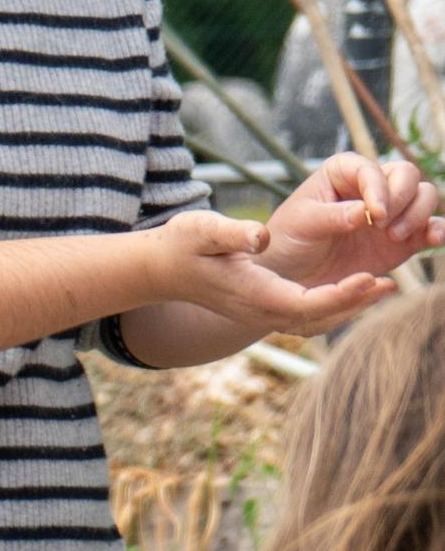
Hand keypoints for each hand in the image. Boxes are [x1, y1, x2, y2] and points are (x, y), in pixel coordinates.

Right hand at [149, 209, 391, 337]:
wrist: (160, 269)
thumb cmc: (181, 245)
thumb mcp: (201, 230)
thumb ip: (232, 233)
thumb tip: (262, 237)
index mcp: (252, 294)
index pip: (305, 303)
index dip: (341, 295)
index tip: (369, 276)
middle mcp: (259, 312)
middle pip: (317, 317)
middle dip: (355, 303)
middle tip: (390, 283)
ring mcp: (261, 315)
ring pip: (315, 321)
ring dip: (350, 306)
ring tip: (383, 286)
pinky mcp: (264, 309)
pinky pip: (308, 316)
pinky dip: (336, 305)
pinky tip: (355, 288)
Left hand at [260, 152, 444, 289]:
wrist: (291, 275)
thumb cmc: (289, 240)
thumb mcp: (301, 225)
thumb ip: (332, 216)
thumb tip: (363, 212)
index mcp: (344, 172)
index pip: (372, 169)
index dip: (378, 189)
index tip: (374, 215)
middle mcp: (372, 186)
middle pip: (408, 176)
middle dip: (401, 199)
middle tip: (381, 226)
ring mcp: (390, 211)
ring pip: (424, 197)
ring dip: (418, 214)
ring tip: (393, 237)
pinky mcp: (403, 238)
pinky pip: (430, 228)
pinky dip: (438, 231)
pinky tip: (434, 239)